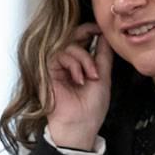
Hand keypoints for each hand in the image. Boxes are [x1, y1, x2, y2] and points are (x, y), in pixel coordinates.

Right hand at [45, 23, 112, 150]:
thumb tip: (107, 37)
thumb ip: (103, 56)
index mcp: (80, 64)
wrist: (80, 125)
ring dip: (84, 59)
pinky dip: (74, 64)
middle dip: (85, 33)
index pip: (81, 40)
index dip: (89, 30)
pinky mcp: (47, 71)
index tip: (100, 29)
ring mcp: (57, 67)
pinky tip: (79, 79)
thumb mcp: (103, 76)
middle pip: (71, 36)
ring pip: (69, 46)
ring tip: (92, 76)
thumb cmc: (91, 108)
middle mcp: (67, 64)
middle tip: (95, 33)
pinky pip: (60, 55)